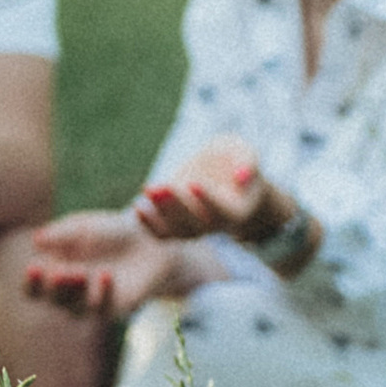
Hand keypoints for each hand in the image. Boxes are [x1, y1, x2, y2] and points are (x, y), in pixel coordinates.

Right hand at [22, 211, 189, 318]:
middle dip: (54, 287)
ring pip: (74, 308)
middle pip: (51, 300)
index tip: (34, 267)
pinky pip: (102, 308)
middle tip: (61, 272)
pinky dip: (101, 292)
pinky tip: (105, 275)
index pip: (33, 288)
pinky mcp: (113, 308)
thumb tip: (37, 240)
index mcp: (53, 273)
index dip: (31, 282)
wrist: (148, 241)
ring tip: (80, 273)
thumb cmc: (108, 232)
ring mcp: (90, 302)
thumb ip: (61, 234)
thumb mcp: (82, 226)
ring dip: (75, 291)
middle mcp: (68, 293)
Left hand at [135, 136, 285, 245]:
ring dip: (161, 213)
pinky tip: (138, 207)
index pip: (223, 212)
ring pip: (178, 230)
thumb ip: (248, 161)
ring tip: (149, 189)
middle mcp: (216, 224)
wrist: (224, 174)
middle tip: (162, 187)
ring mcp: (195, 227)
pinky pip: (163, 234)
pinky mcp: (176, 223)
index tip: (194, 183)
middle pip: (197, 224)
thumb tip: (242, 175)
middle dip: (177, 206)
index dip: (209, 199)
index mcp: (237, 211)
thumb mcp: (244, 152)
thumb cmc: (235, 160)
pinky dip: (149, 226)